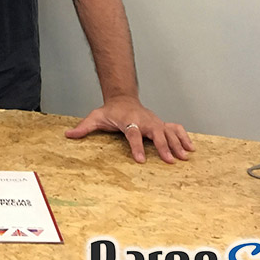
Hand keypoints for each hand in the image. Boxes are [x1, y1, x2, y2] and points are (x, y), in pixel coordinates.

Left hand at [64, 95, 194, 163]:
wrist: (123, 98)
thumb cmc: (110, 111)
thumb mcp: (95, 117)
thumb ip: (84, 127)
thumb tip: (68, 135)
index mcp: (128, 120)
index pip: (132, 133)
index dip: (136, 146)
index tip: (140, 160)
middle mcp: (143, 120)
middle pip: (155, 132)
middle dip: (162, 146)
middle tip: (169, 161)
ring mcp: (154, 121)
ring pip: (168, 131)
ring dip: (176, 143)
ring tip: (184, 157)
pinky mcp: (160, 123)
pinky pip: (175, 128)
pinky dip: (183, 137)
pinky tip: (191, 148)